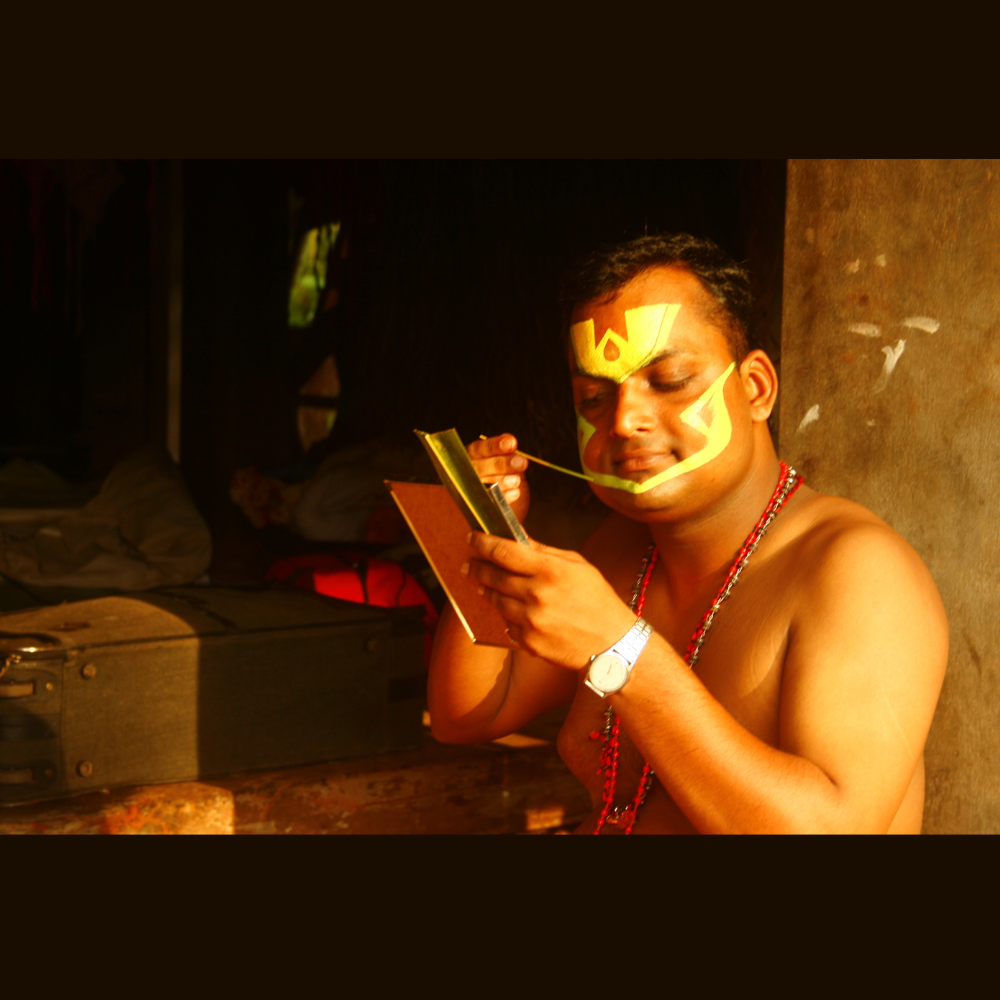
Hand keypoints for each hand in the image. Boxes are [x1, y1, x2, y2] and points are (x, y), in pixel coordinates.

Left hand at [462, 531, 636, 669]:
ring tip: (484, 585)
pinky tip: (512, 611)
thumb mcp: (577, 566)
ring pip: (497, 601)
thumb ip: (544, 551)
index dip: (483, 543)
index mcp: (551, 570)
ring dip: (488, 591)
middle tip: (468, 564)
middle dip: (478, 567)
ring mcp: (531, 620)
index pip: (505, 551)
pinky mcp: (528, 641)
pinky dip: (507, 616)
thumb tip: (517, 538)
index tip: (472, 538)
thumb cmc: (597, 600)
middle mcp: (537, 594)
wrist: (611, 644)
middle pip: (494, 576)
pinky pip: (507, 624)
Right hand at [467, 434, 530, 522]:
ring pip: (482, 485)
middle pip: (479, 467)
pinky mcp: (480, 507)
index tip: (511, 443)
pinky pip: (489, 502)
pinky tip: (514, 493)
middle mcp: (468, 471)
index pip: (480, 449)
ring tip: (516, 480)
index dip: (495, 445)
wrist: (510, 502)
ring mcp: (472, 491)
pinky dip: (503, 497)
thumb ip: (506, 450)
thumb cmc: (506, 475)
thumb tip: (508, 439)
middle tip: (522, 462)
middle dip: (501, 464)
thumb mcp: (508, 460)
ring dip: (501, 481)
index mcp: (473, 456)